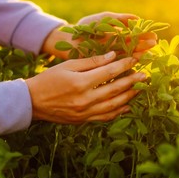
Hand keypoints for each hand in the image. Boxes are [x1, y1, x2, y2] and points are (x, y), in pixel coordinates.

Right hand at [25, 51, 146, 123]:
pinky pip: (105, 117)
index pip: (109, 72)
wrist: (33, 102)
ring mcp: (85, 112)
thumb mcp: (68, 65)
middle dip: (132, 81)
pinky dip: (118, 112)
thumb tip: (112, 57)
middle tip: (145, 75)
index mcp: (80, 83)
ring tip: (140, 89)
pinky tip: (127, 106)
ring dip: (129, 96)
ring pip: (114, 105)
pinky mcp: (83, 120)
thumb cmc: (49, 79)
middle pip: (115, 89)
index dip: (124, 65)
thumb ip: (91, 62)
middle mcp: (85, 99)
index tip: (135, 59)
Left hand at [41, 12, 156, 59]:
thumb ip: (119, 18)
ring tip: (146, 53)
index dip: (144, 36)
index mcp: (118, 36)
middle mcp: (116, 48)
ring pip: (127, 56)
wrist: (68, 39)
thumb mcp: (103, 19)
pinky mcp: (104, 65)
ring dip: (138, 55)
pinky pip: (117, 65)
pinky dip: (126, 64)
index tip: (154, 36)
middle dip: (144, 45)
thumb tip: (137, 18)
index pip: (134, 36)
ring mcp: (111, 57)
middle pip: (134, 47)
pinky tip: (133, 63)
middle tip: (154, 44)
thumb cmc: (85, 27)